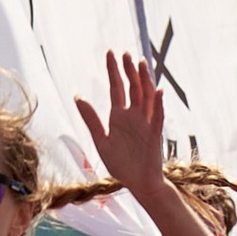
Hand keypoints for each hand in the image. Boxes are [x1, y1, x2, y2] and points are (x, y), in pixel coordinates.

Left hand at [74, 47, 168, 200]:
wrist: (137, 182)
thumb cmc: (121, 163)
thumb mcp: (100, 139)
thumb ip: (90, 118)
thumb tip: (78, 97)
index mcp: (119, 116)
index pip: (117, 87)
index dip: (113, 70)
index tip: (110, 53)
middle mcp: (134, 115)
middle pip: (133, 87)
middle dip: (129, 70)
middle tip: (125, 53)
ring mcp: (146, 123)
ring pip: (146, 96)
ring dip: (144, 80)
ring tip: (141, 63)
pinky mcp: (154, 134)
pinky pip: (157, 117)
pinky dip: (158, 104)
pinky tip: (158, 91)